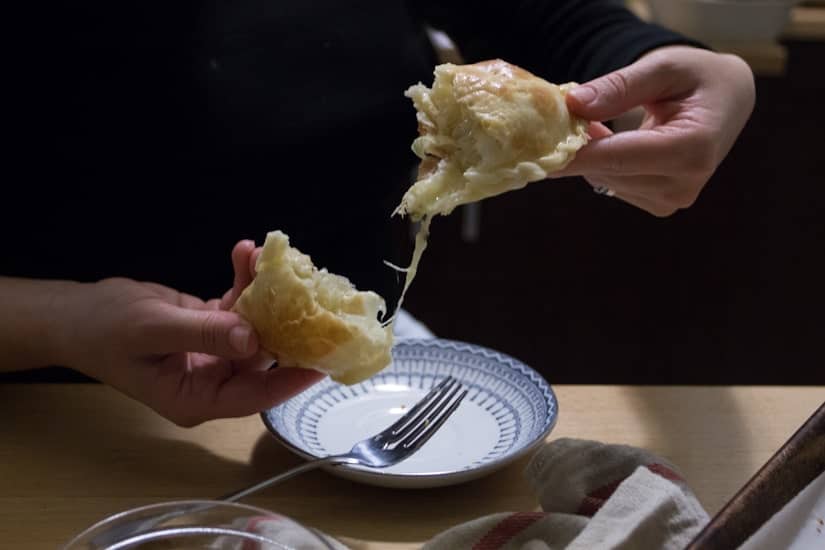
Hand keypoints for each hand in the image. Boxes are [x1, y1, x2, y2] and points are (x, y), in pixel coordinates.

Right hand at [60, 240, 323, 425]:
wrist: (79, 314)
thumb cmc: (105, 330)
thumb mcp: (152, 330)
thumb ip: (203, 333)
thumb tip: (252, 338)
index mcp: (197, 398)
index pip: (256, 396)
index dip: (292, 380)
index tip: (324, 360)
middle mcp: (213, 381)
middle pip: (263, 358)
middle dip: (285, 322)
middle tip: (308, 289)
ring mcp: (215, 355)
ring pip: (255, 326)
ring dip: (263, 292)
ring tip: (266, 256)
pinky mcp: (213, 329)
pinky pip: (239, 307)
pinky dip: (245, 282)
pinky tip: (244, 253)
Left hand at [557, 46, 754, 215]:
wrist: (727, 102)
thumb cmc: (698, 78)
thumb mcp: (665, 67)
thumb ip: (620, 86)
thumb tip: (575, 104)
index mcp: (693, 148)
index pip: (620, 158)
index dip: (577, 157)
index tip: (539, 156)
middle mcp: (685, 183)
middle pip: (609, 170)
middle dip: (580, 146)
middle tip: (566, 114)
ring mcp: (673, 199)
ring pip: (607, 179)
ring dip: (592, 153)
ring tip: (598, 122)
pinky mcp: (660, 205)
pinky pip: (614, 185)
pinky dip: (602, 164)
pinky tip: (610, 141)